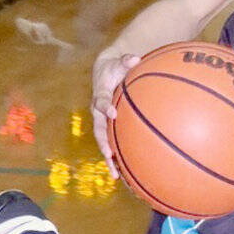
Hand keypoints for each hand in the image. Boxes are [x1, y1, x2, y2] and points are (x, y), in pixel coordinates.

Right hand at [91, 51, 140, 175]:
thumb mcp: (119, 62)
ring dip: (110, 159)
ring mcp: (104, 122)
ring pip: (105, 143)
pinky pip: (114, 144)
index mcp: (100, 95)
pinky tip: (129, 173)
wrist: (106, 72)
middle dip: (104, 144)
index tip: (113, 112)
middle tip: (110, 156)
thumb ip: (126, 61)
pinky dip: (119, 158)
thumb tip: (134, 57)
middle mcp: (99, 112)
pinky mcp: (111, 128)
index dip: (105, 107)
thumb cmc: (116, 67)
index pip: (100, 101)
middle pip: (99, 131)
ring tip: (116, 176)